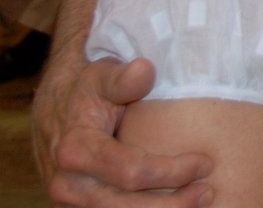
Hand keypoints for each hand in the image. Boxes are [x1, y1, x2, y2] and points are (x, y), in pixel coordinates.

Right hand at [33, 57, 213, 206]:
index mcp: (76, 150)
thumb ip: (123, 77)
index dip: (171, 172)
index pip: (131, 171)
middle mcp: (68, 183)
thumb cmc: (87, 89)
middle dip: (171, 204)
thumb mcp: (102, 76)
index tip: (205, 163)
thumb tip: (145, 69)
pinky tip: (174, 205)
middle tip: (207, 192)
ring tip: (197, 201)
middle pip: (125, 206)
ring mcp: (70, 200)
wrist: (54, 108)